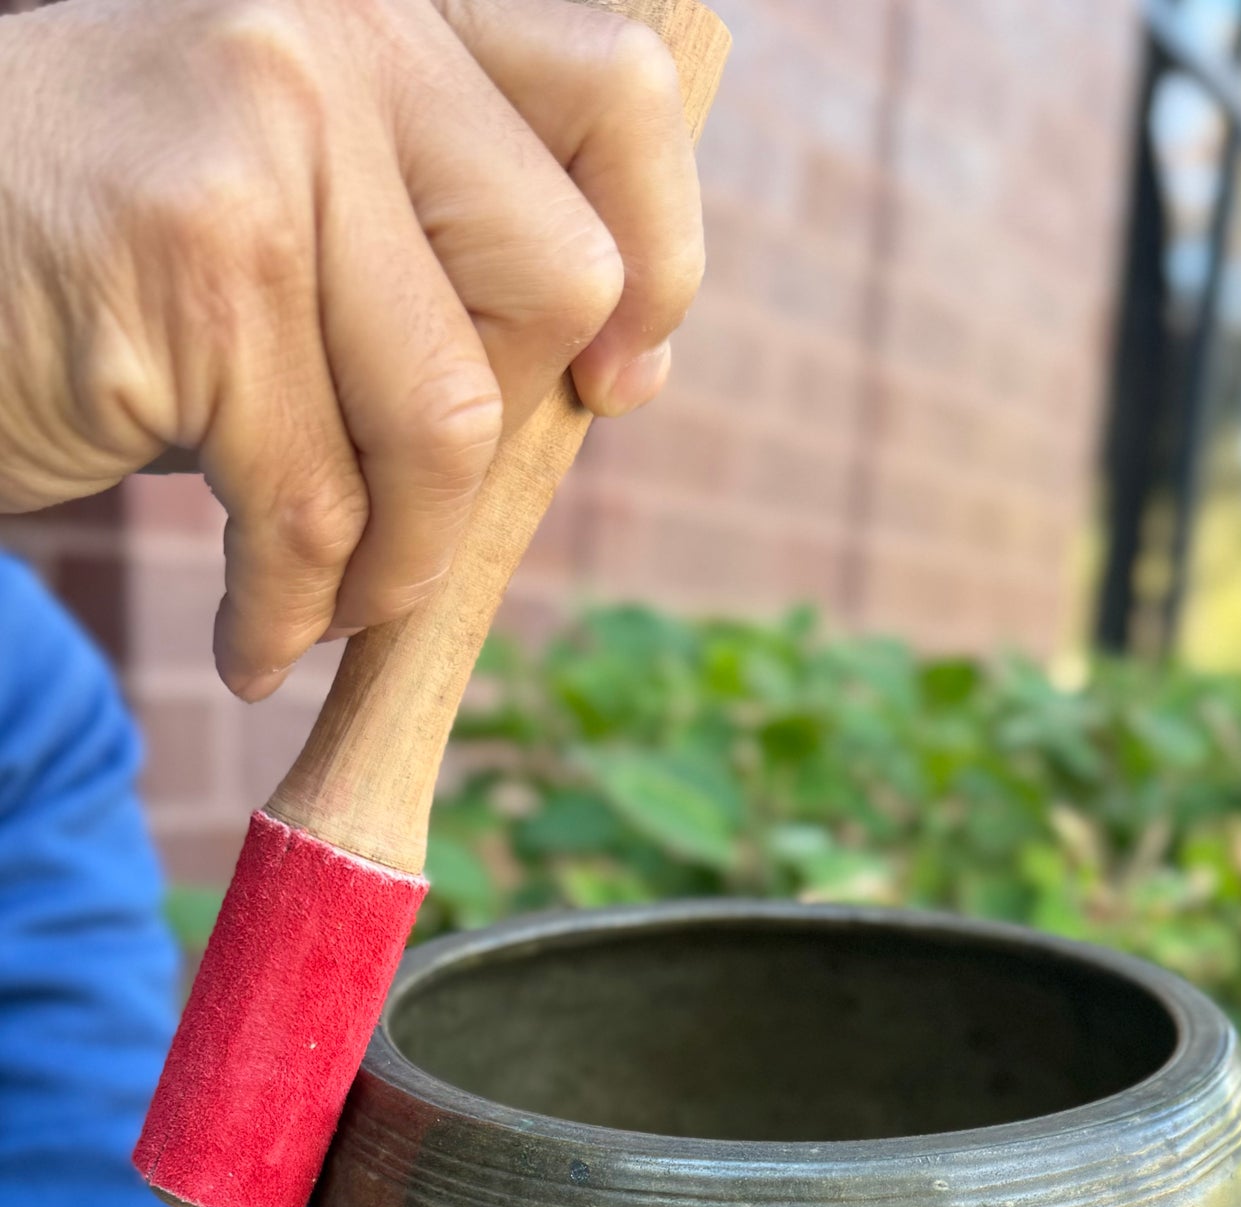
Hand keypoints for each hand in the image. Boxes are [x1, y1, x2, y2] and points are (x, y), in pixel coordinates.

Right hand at [0, 0, 700, 694]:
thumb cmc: (111, 252)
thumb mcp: (298, 190)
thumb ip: (442, 234)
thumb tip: (629, 359)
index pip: (613, 90)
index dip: (655, 255)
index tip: (620, 379)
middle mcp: (335, 28)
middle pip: (556, 282)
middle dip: (500, 441)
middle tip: (404, 500)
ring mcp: (262, 132)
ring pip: (445, 421)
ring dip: (395, 559)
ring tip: (326, 597)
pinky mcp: (196, 266)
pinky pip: (315, 509)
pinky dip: (290, 610)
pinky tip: (251, 639)